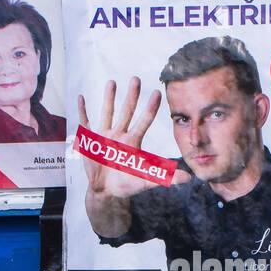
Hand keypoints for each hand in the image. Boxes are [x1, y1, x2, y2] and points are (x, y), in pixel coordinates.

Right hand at [77, 76, 166, 198]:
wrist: (106, 191)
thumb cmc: (126, 184)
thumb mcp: (146, 180)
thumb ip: (164, 177)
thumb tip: (189, 178)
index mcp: (133, 142)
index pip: (144, 121)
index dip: (151, 108)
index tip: (157, 93)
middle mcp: (120, 135)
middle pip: (127, 112)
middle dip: (131, 96)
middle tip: (136, 79)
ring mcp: (104, 136)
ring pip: (107, 113)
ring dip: (109, 98)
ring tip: (112, 82)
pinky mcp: (91, 141)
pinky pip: (86, 123)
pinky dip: (83, 111)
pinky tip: (81, 98)